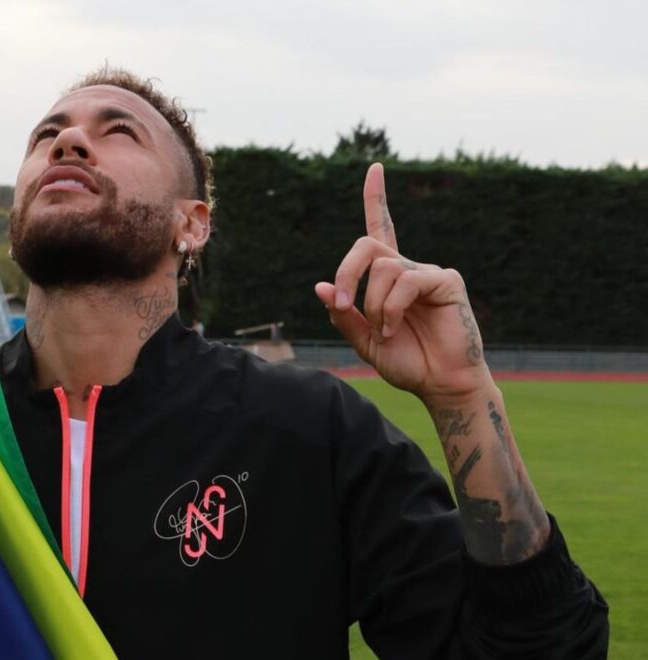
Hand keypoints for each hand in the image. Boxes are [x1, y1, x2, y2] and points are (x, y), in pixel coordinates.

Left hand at [314, 164, 491, 402]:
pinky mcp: (447, 281)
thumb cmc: (406, 362)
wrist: (439, 384)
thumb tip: (320, 286)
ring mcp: (428, 272)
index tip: (374, 168)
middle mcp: (407, 269)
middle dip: (346, 272)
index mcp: (388, 279)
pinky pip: (407, 280)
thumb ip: (343, 315)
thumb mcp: (363, 341)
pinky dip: (393, 306)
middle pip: (367, 246)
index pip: (380, 230)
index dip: (376, 199)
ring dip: (374, 303)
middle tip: (342, 303)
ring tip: (387, 329)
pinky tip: (397, 326)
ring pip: (383, 268)